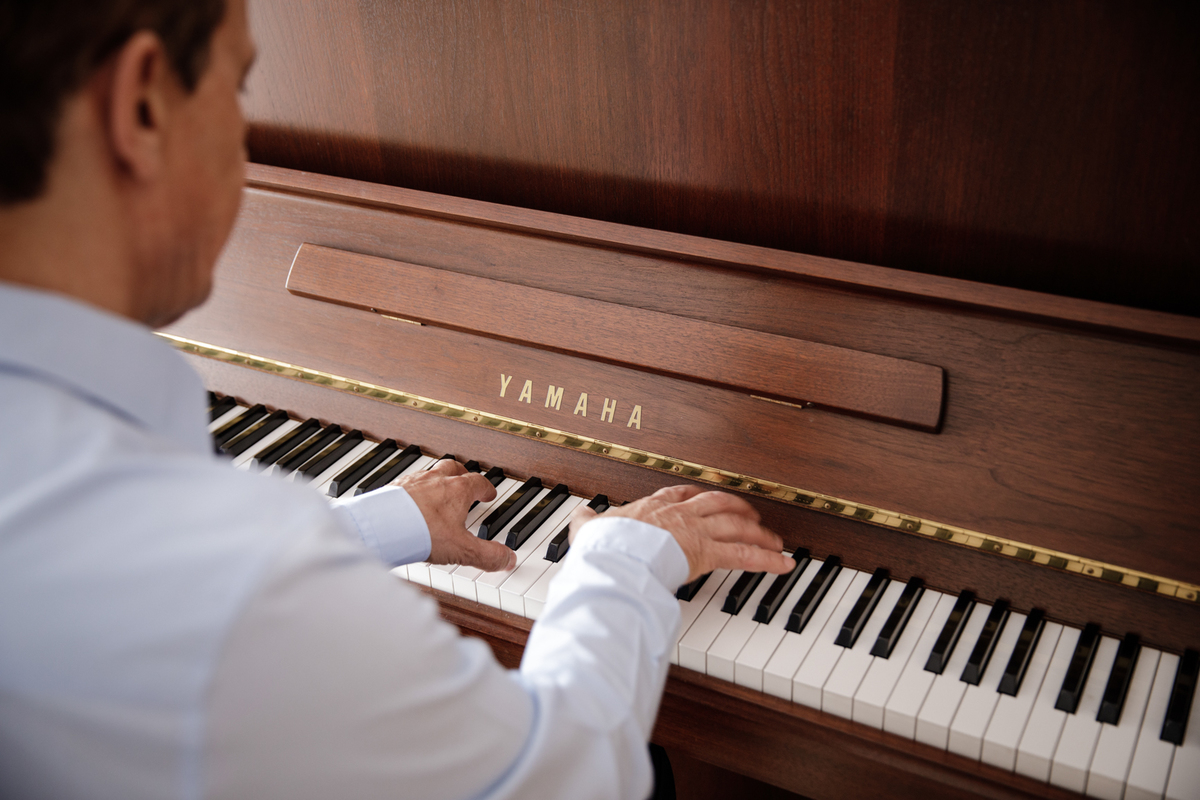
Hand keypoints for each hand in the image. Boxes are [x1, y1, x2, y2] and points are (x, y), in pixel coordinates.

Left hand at [395, 458, 515, 572]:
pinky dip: (412, 490)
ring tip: (436, 490)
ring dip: (435, 479)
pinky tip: (409, 502)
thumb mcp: (463, 550)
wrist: (383, 527)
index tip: (488, 493)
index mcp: (457, 490)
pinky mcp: (392, 489)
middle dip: (462, 473)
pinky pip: (406, 483)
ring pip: (429, 472)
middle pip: (453, 467)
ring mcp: (412, 482)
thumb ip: (488, 555)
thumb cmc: (423, 533)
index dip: (486, 488)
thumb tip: (508, 559)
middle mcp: (435, 480)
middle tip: (465, 481)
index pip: (478, 482)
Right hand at [569, 485, 794, 582]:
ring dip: (759, 533)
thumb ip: (588, 522)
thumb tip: (581, 517)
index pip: (681, 494)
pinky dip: (769, 560)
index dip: (697, 496)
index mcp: (652, 507)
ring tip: (775, 540)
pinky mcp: (708, 553)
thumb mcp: (589, 528)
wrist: (615, 556)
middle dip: (737, 508)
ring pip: (737, 526)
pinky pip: (746, 556)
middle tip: (752, 515)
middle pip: (717, 504)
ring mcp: (697, 531)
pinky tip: (786, 564)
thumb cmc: (603, 546)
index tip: (705, 496)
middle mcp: (680, 514)